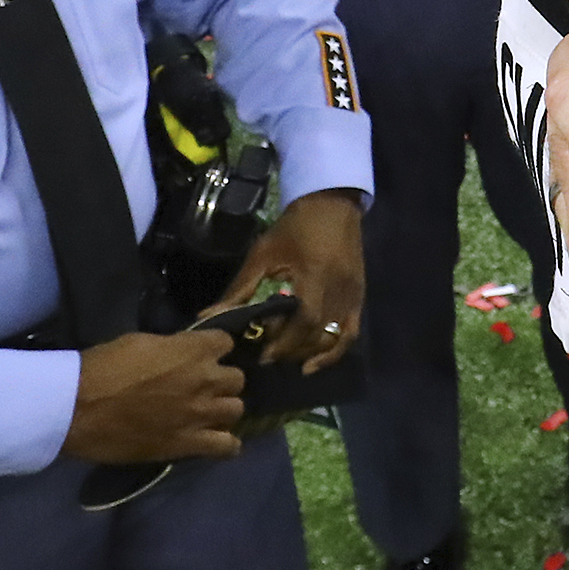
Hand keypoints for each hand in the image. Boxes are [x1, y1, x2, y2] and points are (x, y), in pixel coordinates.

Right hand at [61, 330, 244, 464]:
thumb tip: (179, 353)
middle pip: (236, 379)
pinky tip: (213, 442)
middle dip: (220, 382)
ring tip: (204, 414)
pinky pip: (227, 446)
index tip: (201, 356)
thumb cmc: (102, 368)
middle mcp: (206, 380)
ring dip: (222, 410)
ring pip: (236, 410)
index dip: (213, 349)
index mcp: (194, 350)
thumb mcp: (141, 342)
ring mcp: (200, 413)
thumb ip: (171, 347)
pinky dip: (225, 445)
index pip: (226, 342)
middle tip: (200, 388)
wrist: (77, 408)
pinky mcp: (188, 444)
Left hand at [217, 189, 365, 370]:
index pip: (304, 321)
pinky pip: (351, 333)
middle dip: (291, 350)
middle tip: (267, 355)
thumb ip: (241, 288)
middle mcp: (338, 289)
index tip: (262, 354)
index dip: (284, 343)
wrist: (332, 205)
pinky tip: (314, 364)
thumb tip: (209, 316)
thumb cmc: (294, 227)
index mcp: (316, 275)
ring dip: (309, 353)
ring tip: (285, 356)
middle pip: (318, 334)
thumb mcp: (263, 253)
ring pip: (334, 338)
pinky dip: (334, 352)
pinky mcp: (359, 297)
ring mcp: (352, 295)